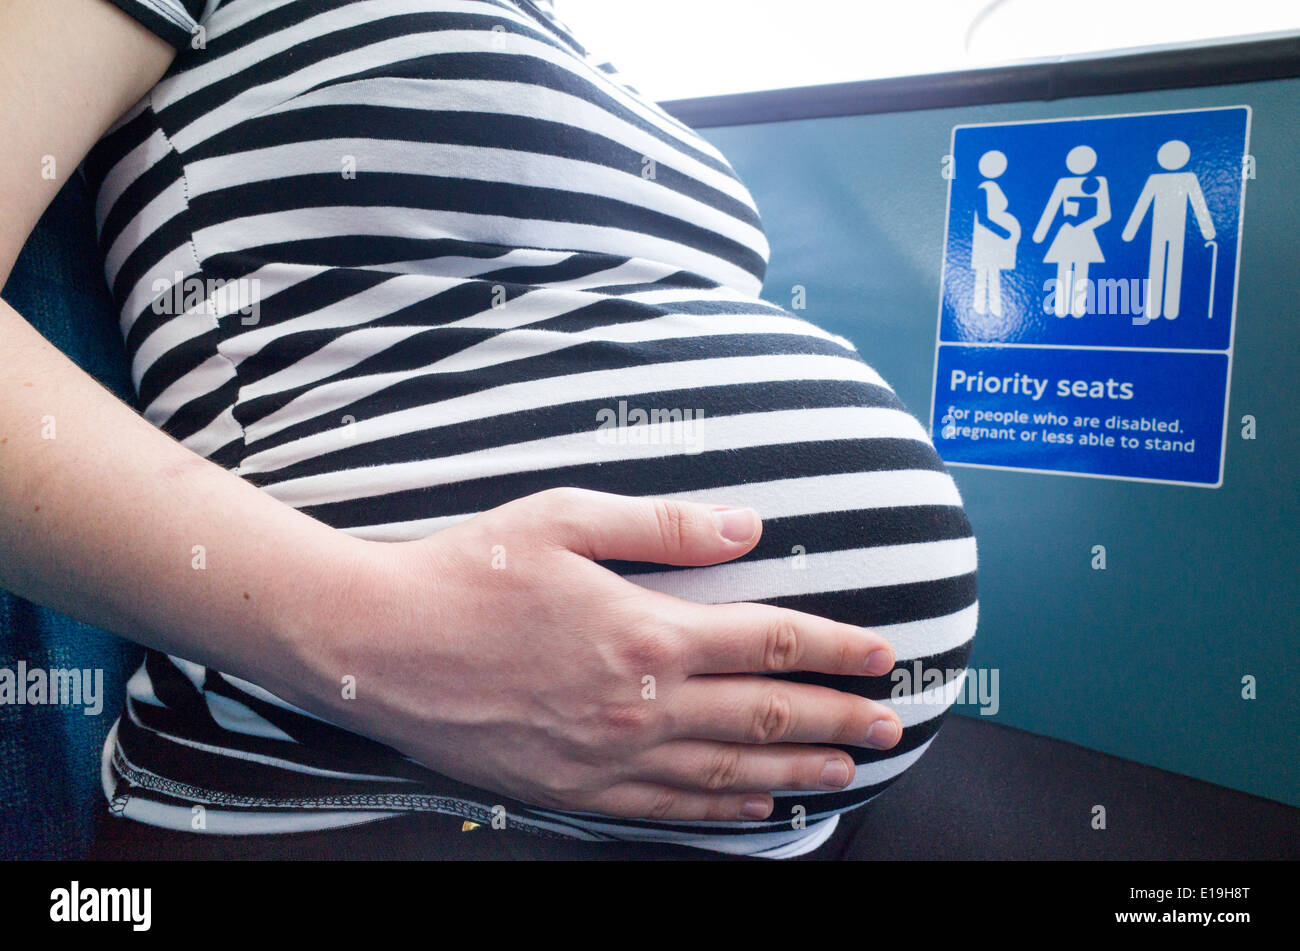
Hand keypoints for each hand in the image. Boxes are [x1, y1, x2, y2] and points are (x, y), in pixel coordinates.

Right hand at [293, 487, 901, 821]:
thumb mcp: (565, 519)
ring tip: (847, 772)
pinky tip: (755, 808)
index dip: (836, 649)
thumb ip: (664, 525)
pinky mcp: (575, 789)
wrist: (379, 645)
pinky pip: (669, 807)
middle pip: (767, 715)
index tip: (882, 655)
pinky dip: (723, 808)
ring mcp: (610, 756)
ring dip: (797, 772)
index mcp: (648, 630)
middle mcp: (643, 704)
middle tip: (891, 726)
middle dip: (839, 720)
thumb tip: (748, 526)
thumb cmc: (468, 571)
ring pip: (730, 771)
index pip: (770, 641)